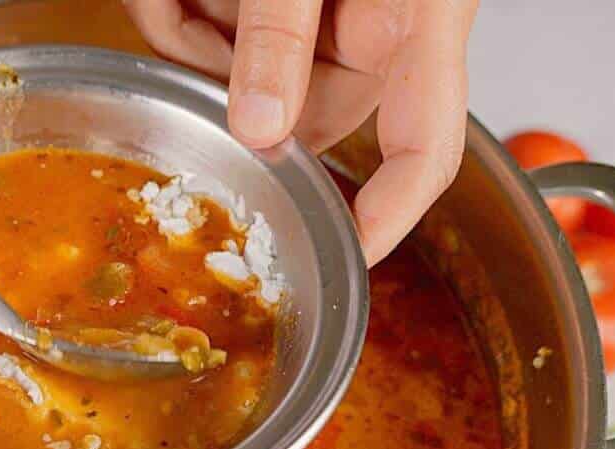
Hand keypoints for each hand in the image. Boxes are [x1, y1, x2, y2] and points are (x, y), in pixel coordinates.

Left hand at [123, 0, 478, 263]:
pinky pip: (240, 30)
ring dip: (201, 49)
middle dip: (234, 99)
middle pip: (313, 116)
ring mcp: (341, 8)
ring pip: (261, 78)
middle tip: (188, 51)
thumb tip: (259, 131)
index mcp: (420, 17)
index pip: (425, 151)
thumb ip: (280, 31)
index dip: (390, 216)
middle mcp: (387, 24)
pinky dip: (195, 10)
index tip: (346, 258)